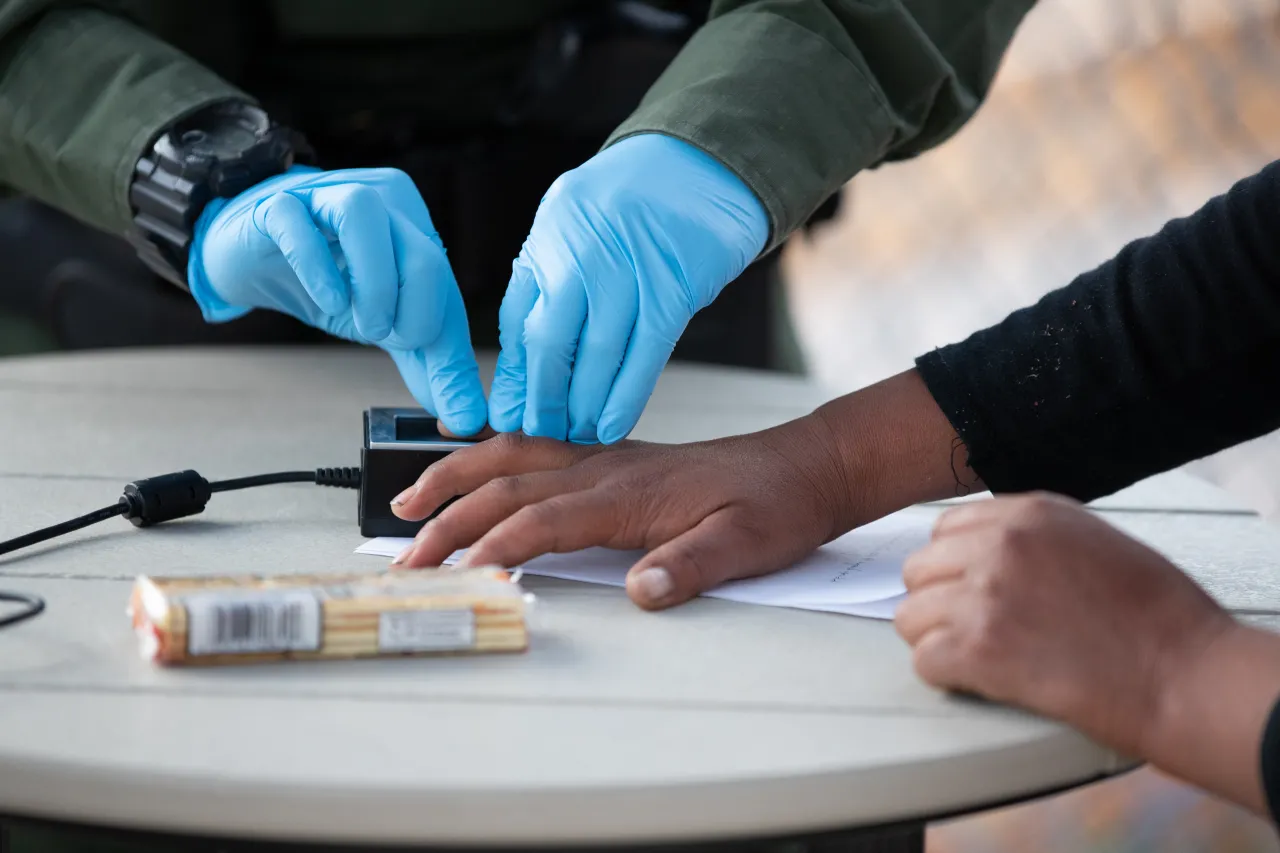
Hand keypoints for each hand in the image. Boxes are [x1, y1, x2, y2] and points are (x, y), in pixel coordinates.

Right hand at [188, 165, 485, 434]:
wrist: (250, 255)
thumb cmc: (327, 280)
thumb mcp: (385, 326)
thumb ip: (428, 365)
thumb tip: (464, 417)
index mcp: (415, 228)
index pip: (445, 284)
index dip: (447, 345)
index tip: (451, 407)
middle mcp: (381, 204)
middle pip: (422, 252)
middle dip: (414, 311)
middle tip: (387, 341)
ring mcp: (326, 197)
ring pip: (365, 215)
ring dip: (372, 284)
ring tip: (363, 325)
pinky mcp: (277, 205)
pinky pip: (298, 222)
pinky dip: (317, 267)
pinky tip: (327, 301)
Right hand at [388, 418, 849, 608]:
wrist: (803, 466)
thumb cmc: (776, 505)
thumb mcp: (746, 545)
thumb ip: (691, 566)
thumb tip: (639, 592)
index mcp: (629, 493)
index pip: (543, 520)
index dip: (495, 547)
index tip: (459, 575)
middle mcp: (607, 468)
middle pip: (508, 487)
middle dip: (449, 519)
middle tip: (406, 555)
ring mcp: (606, 458)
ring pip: (512, 458)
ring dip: (455, 476)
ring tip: (406, 499)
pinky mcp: (613, 458)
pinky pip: (535, 448)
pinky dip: (491, 454)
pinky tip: (473, 463)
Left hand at [487, 133, 768, 443]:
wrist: (703, 163)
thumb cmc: (635, 202)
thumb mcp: (572, 227)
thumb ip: (546, 288)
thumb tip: (521, 367)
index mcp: (551, 236)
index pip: (519, 320)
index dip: (514, 377)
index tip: (509, 417)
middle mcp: (584, 252)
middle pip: (550, 344)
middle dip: (543, 401)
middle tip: (543, 435)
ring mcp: (630, 270)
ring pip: (597, 357)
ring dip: (584, 408)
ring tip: (578, 436)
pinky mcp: (675, 287)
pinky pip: (645, 354)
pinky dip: (626, 396)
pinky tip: (612, 425)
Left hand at [894, 493, 1234, 757]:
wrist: (1185, 673)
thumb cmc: (1157, 616)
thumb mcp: (1094, 540)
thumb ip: (1034, 537)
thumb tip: (986, 550)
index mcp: (1029, 514)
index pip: (945, 529)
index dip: (953, 565)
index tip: (972, 591)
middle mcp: (999, 545)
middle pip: (918, 571)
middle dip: (938, 603)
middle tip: (974, 631)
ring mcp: (984, 594)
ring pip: (909, 617)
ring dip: (937, 642)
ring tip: (979, 659)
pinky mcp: (978, 648)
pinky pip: (923, 661)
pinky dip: (946, 677)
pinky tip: (981, 680)